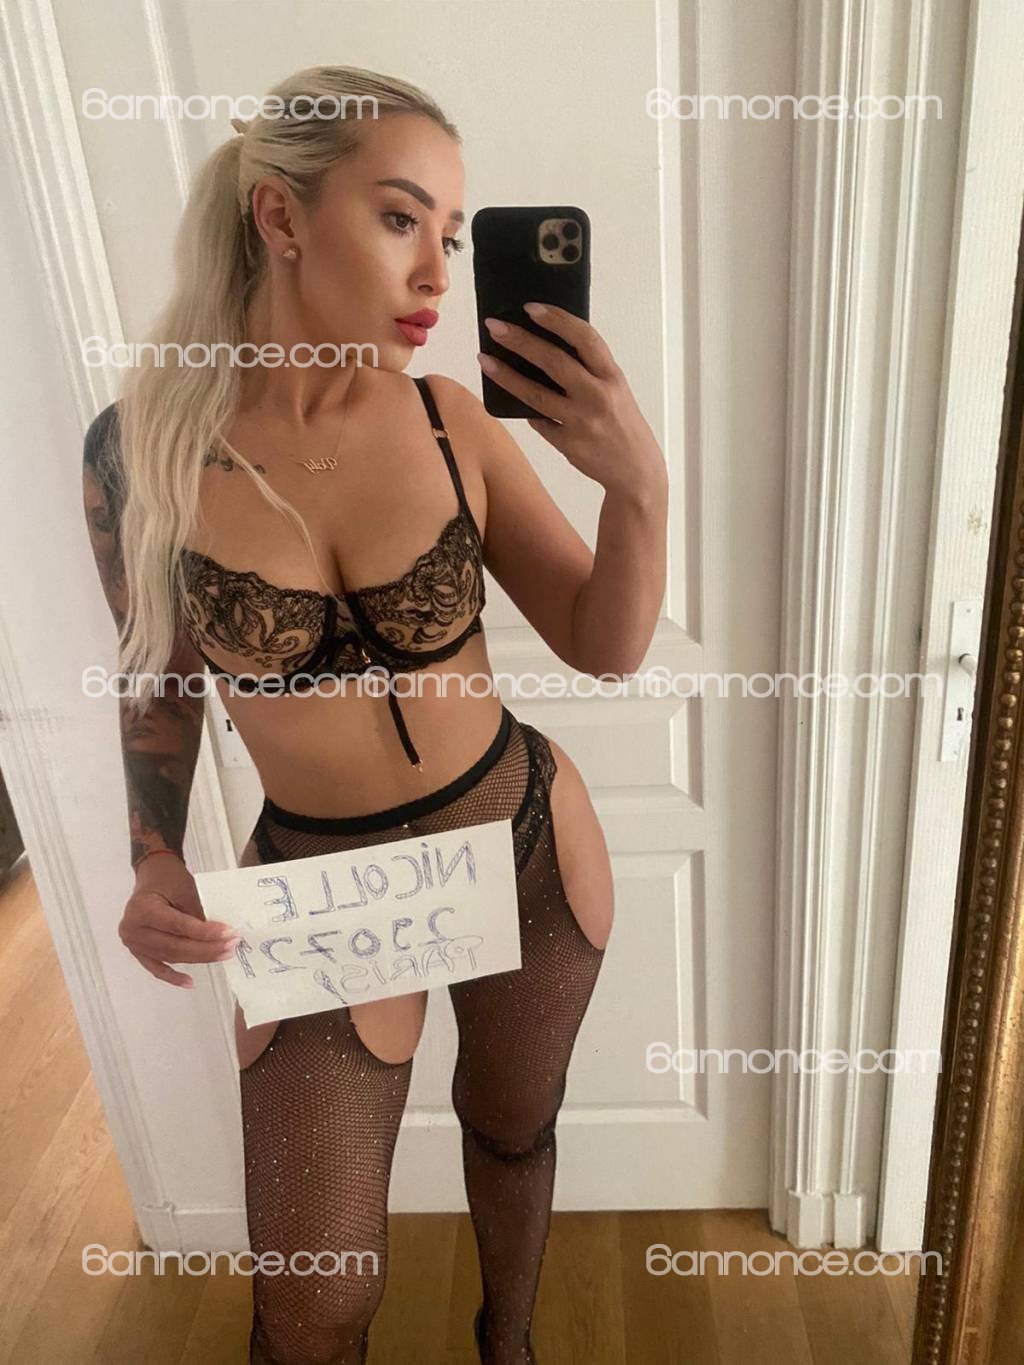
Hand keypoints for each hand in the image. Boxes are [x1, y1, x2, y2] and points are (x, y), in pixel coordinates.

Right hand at [120, 853, 239, 988]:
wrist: (152, 876)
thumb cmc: (168, 879)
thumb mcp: (186, 889)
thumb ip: (197, 914)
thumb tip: (220, 936)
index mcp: (141, 909)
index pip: (178, 926)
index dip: (204, 933)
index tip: (229, 933)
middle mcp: (133, 929)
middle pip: (174, 946)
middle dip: (206, 949)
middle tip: (231, 947)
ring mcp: (133, 944)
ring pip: (170, 957)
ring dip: (198, 959)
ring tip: (222, 955)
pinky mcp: (138, 952)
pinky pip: (157, 967)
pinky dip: (173, 976)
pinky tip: (189, 982)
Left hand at [479, 303, 665, 496]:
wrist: (636, 470)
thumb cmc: (622, 423)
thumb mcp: (615, 390)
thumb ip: (589, 370)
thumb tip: (545, 346)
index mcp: (612, 376)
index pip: (584, 338)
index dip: (557, 319)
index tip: (531, 307)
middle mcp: (598, 396)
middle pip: (554, 361)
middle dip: (521, 340)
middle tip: (495, 326)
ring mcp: (581, 422)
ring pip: (536, 395)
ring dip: (506, 376)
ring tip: (485, 360)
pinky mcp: (568, 445)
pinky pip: (538, 422)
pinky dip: (525, 410)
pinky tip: (510, 399)